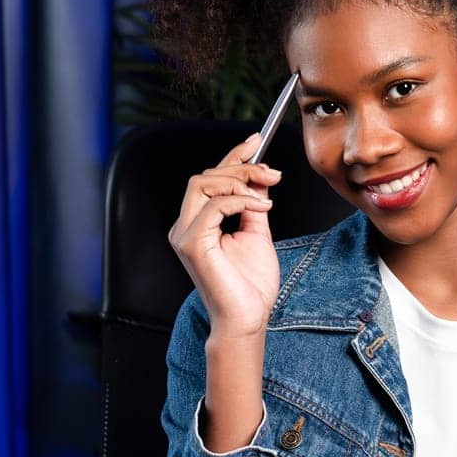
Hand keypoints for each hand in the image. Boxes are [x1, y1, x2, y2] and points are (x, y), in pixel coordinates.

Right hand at [168, 132, 282, 338]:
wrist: (248, 316)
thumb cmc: (251, 284)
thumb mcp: (257, 233)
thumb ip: (253, 205)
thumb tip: (259, 179)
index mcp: (197, 223)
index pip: (209, 178)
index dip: (231, 156)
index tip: (256, 140)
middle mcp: (184, 226)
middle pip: (204, 176)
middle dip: (241, 167)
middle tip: (272, 173)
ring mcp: (184, 234)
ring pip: (203, 184)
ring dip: (240, 181)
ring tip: (267, 194)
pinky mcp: (191, 244)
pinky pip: (214, 206)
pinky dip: (241, 200)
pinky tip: (263, 207)